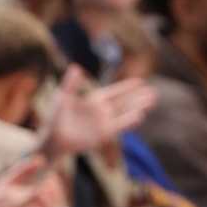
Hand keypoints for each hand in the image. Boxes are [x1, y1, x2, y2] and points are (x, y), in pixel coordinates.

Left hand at [41, 63, 156, 162]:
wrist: (52, 139)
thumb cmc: (55, 117)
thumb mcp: (63, 97)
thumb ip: (71, 84)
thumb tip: (76, 67)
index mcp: (94, 101)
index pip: (115, 93)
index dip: (127, 88)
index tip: (141, 82)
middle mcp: (102, 112)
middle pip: (124, 103)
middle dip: (138, 98)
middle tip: (154, 92)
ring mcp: (103, 124)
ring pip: (125, 114)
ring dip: (138, 107)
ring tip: (152, 102)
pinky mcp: (102, 135)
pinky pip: (118, 127)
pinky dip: (128, 121)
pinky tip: (139, 115)